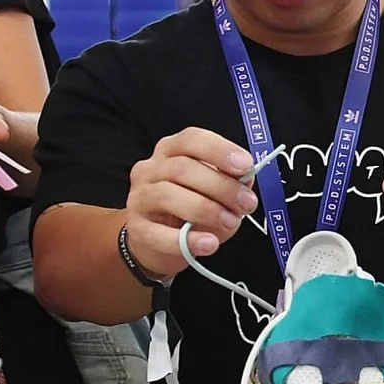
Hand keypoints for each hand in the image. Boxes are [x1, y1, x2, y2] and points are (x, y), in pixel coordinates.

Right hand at [123, 127, 257, 275]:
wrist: (158, 242)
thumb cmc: (190, 210)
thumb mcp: (214, 192)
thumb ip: (230, 182)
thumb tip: (246, 179)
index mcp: (172, 151)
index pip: (192, 140)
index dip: (219, 151)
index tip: (246, 165)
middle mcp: (150, 168)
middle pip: (182, 167)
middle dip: (221, 186)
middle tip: (246, 203)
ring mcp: (139, 197)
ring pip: (168, 195)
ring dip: (206, 210)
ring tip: (230, 223)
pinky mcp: (136, 228)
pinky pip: (159, 233)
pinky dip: (187, 240)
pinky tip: (209, 244)